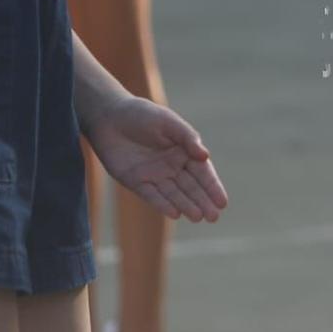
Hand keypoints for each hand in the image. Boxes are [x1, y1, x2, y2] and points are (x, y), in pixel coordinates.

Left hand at [83, 96, 228, 222]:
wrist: (109, 117)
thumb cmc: (142, 114)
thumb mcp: (168, 122)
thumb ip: (187, 137)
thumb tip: (206, 156)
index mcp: (184, 151)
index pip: (202, 172)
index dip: (212, 187)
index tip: (222, 202)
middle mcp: (172, 166)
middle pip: (191, 187)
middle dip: (203, 201)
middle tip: (214, 217)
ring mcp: (155, 175)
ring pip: (174, 194)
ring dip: (187, 206)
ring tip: (198, 217)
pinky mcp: (137, 182)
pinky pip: (152, 196)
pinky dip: (163, 205)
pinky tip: (176, 213)